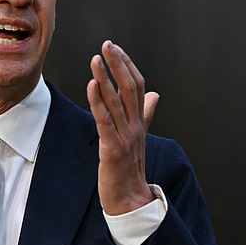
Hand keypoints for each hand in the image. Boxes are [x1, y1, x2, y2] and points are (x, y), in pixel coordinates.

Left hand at [86, 40, 159, 214]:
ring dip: (105, 78)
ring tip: (96, 59)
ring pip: (116, 101)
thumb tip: (154, 94)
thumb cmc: (131, 168)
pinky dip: (98, 101)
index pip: (138, 86)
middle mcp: (134, 125)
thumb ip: (146, 114)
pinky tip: (91, 85)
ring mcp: (125, 136)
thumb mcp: (138, 137)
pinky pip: (105, 120)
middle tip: (107, 45)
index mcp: (139, 121)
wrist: (131, 199)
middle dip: (118, 64)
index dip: (127, 65)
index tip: (115, 49)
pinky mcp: (112, 147)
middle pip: (129, 88)